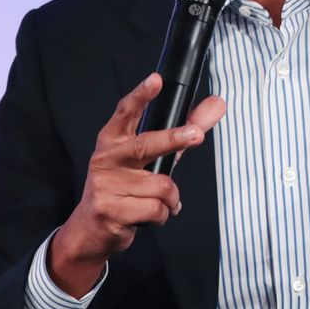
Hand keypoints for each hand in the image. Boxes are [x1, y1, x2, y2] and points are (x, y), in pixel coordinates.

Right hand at [48, 73, 225, 296]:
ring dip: (170, 199)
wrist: (92, 228)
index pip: (126, 112)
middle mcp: (107, 158)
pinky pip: (156, 209)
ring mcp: (107, 185)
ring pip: (162, 186)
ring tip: (159, 202)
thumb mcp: (151, 158)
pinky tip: (150, 215)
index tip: (156, 80)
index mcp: (113, 140)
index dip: (141, 95)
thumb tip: (217, 104)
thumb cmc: (126, 187)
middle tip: (196, 135)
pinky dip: (163, 214)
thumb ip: (183, 131)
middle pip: (147, 145)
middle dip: (174, 140)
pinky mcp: (111, 209)